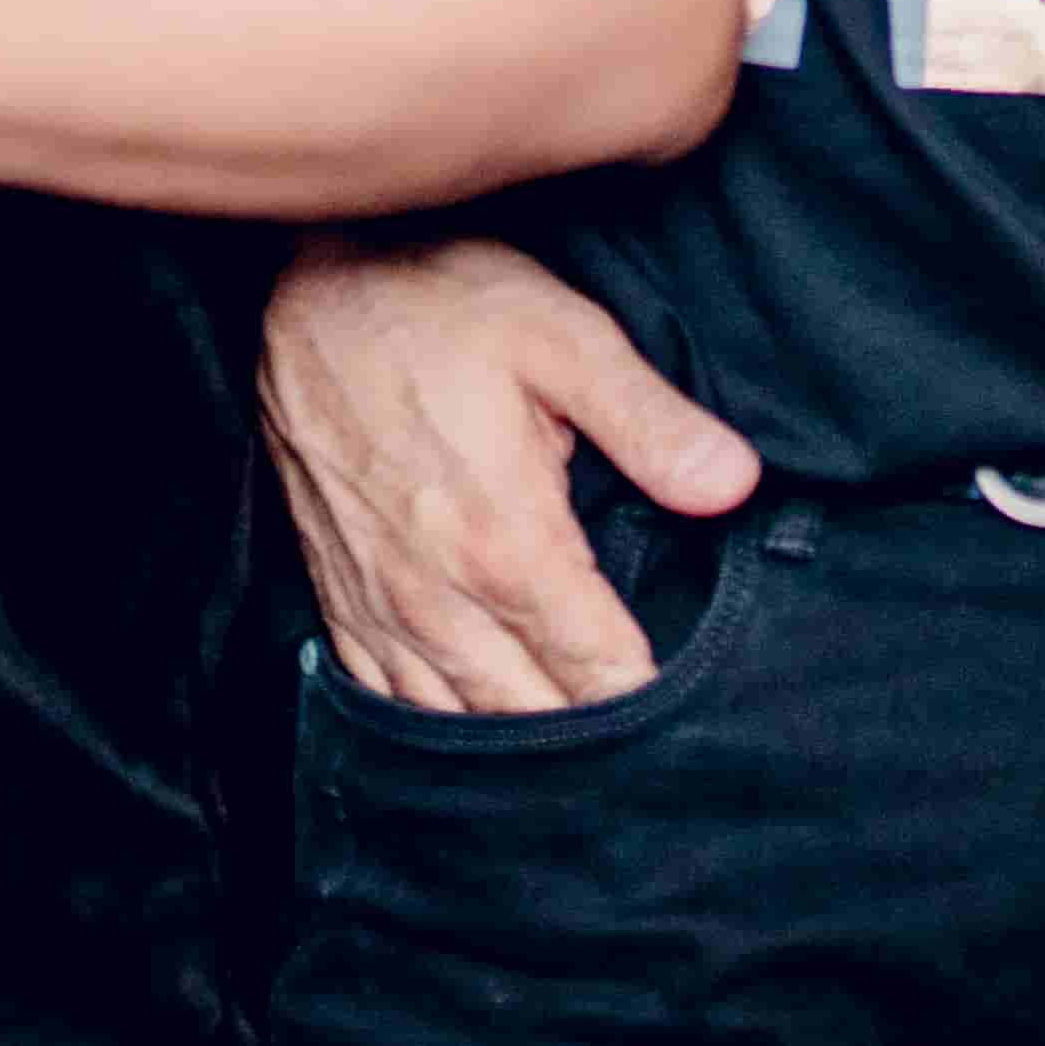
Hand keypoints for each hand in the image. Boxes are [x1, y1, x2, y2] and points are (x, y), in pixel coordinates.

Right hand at [264, 232, 759, 708]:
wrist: (308, 282)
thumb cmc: (442, 300)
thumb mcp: (562, 334)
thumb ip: (650, 420)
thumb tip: (736, 485)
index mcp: (506, 541)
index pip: (598, 674)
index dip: (652, 704)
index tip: (695, 713)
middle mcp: (437, 596)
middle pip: (533, 719)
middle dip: (594, 742)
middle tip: (652, 748)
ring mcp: (379, 605)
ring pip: (459, 725)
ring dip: (519, 749)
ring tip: (579, 763)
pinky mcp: (339, 596)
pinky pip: (386, 703)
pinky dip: (437, 729)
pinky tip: (478, 730)